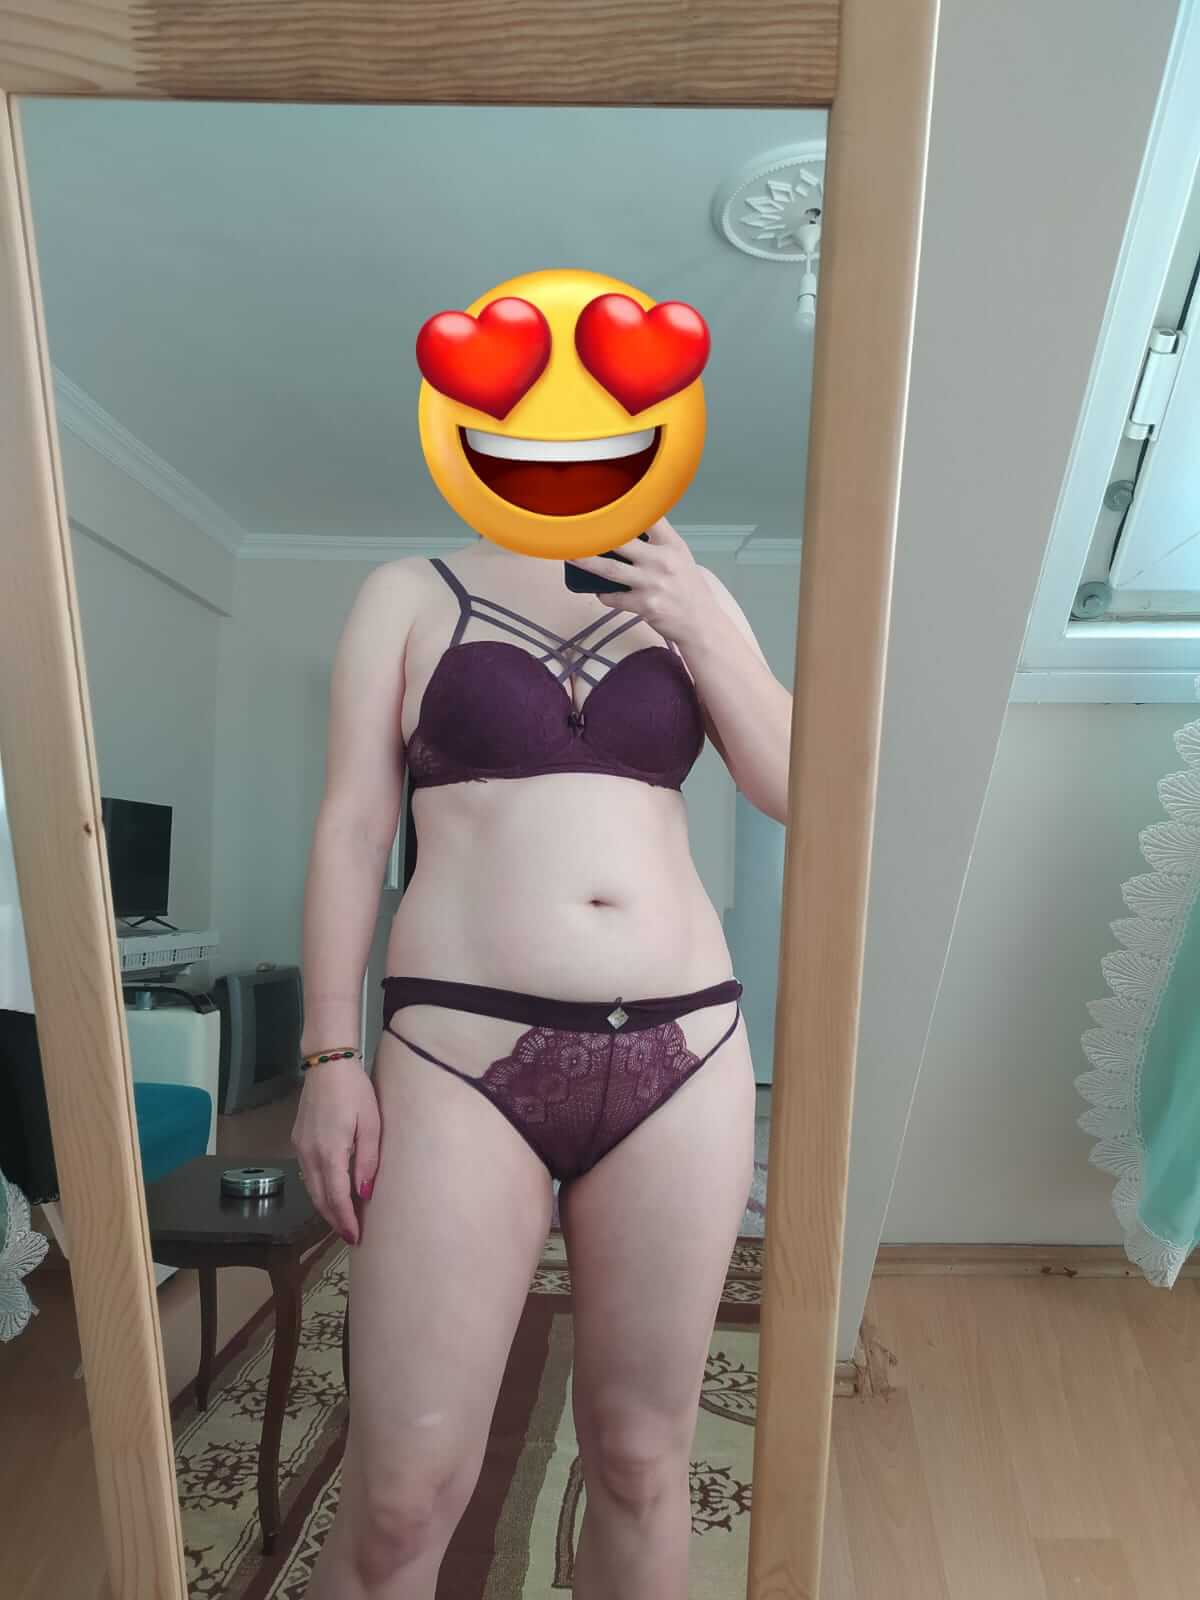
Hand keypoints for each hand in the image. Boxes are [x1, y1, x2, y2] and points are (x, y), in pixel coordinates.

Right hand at [291, 1059, 379, 1245]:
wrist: (328, 1064)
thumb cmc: (356, 1091)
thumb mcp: (372, 1125)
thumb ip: (368, 1161)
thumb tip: (364, 1194)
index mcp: (329, 1151)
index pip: (335, 1197)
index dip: (344, 1220)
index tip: (354, 1237)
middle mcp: (309, 1154)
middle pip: (319, 1198)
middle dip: (334, 1219)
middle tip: (351, 1235)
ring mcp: (300, 1147)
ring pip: (310, 1187)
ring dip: (325, 1205)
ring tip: (343, 1218)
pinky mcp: (297, 1140)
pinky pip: (307, 1173)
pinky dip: (318, 1188)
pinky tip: (332, 1191)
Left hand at [568, 517, 718, 646]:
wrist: (700, 622)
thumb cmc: (687, 587)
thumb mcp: (679, 556)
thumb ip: (657, 540)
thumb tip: (626, 525)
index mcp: (671, 544)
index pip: (650, 517)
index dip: (628, 507)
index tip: (605, 500)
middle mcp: (662, 561)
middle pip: (622, 541)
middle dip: (598, 534)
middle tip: (576, 527)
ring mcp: (652, 583)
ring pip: (610, 570)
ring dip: (587, 563)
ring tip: (570, 555)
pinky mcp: (644, 604)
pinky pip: (613, 597)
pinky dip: (603, 595)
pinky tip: (601, 592)